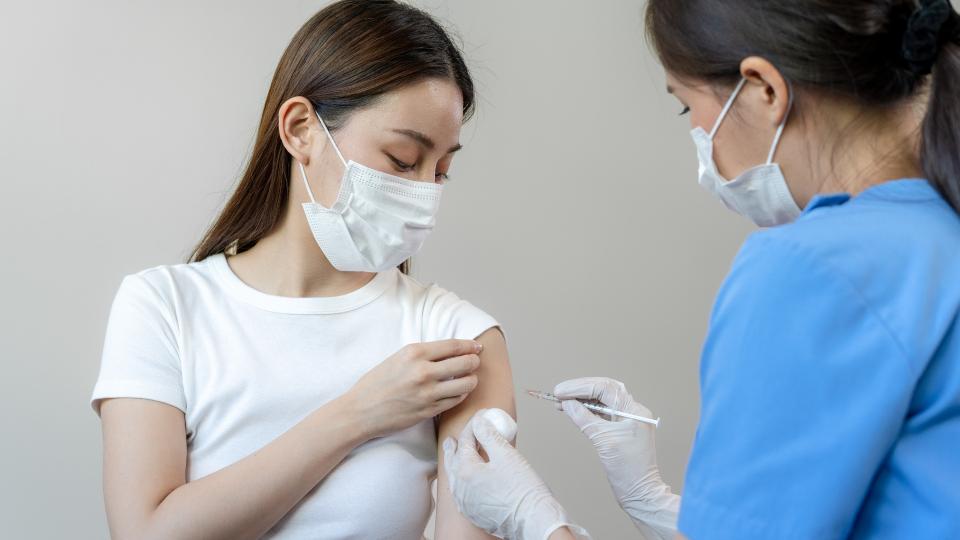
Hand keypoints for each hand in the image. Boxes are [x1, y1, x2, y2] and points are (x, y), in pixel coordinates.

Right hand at [345, 340, 481, 439]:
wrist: (360, 411)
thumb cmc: (377, 383)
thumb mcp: (398, 358)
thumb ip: (423, 354)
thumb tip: (452, 350)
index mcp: (414, 353)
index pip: (454, 346)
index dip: (470, 345)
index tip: (477, 346)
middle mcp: (423, 371)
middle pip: (465, 363)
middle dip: (474, 361)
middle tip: (474, 362)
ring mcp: (428, 393)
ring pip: (466, 383)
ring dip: (472, 380)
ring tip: (469, 378)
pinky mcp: (429, 410)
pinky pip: (457, 400)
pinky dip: (462, 394)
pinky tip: (458, 391)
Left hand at [443, 410, 590, 539]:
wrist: (534, 521)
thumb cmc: (524, 490)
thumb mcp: (506, 454)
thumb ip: (489, 434)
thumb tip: (479, 422)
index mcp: (465, 470)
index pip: (465, 440)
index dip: (474, 424)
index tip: (481, 417)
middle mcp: (459, 488)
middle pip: (453, 460)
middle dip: (456, 446)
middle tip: (455, 438)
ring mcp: (465, 503)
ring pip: (454, 477)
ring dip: (456, 463)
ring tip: (457, 455)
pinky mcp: (473, 513)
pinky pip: (461, 492)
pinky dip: (462, 480)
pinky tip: (469, 478)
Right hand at [554, 377, 678, 538]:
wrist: (640, 493)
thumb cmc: (629, 470)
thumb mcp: (603, 441)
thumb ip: (584, 418)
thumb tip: (567, 403)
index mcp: (633, 410)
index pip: (604, 388)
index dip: (579, 387)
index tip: (560, 391)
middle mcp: (631, 411)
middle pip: (603, 390)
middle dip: (579, 389)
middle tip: (559, 392)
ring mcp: (626, 420)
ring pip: (601, 401)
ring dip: (580, 400)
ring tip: (560, 402)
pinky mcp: (619, 429)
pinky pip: (601, 414)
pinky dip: (585, 411)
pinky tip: (571, 411)